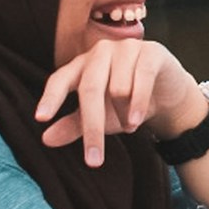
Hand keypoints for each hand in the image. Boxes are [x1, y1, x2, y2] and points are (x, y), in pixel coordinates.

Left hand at [34, 39, 204, 167]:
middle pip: (90, 89)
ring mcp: (126, 48)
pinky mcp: (151, 52)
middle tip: (94, 160)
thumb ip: (73, 125)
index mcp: (81, 65)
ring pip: (118, 88)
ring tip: (130, 126)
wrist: (167, 94)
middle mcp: (100, 52)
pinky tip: (137, 120)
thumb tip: (46, 139)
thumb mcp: (99, 117)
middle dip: (93, 127)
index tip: (41, 118)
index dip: (50, 98)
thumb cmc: (126, 103)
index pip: (60, 79)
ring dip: (123, 116)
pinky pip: (142, 79)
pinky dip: (139, 104)